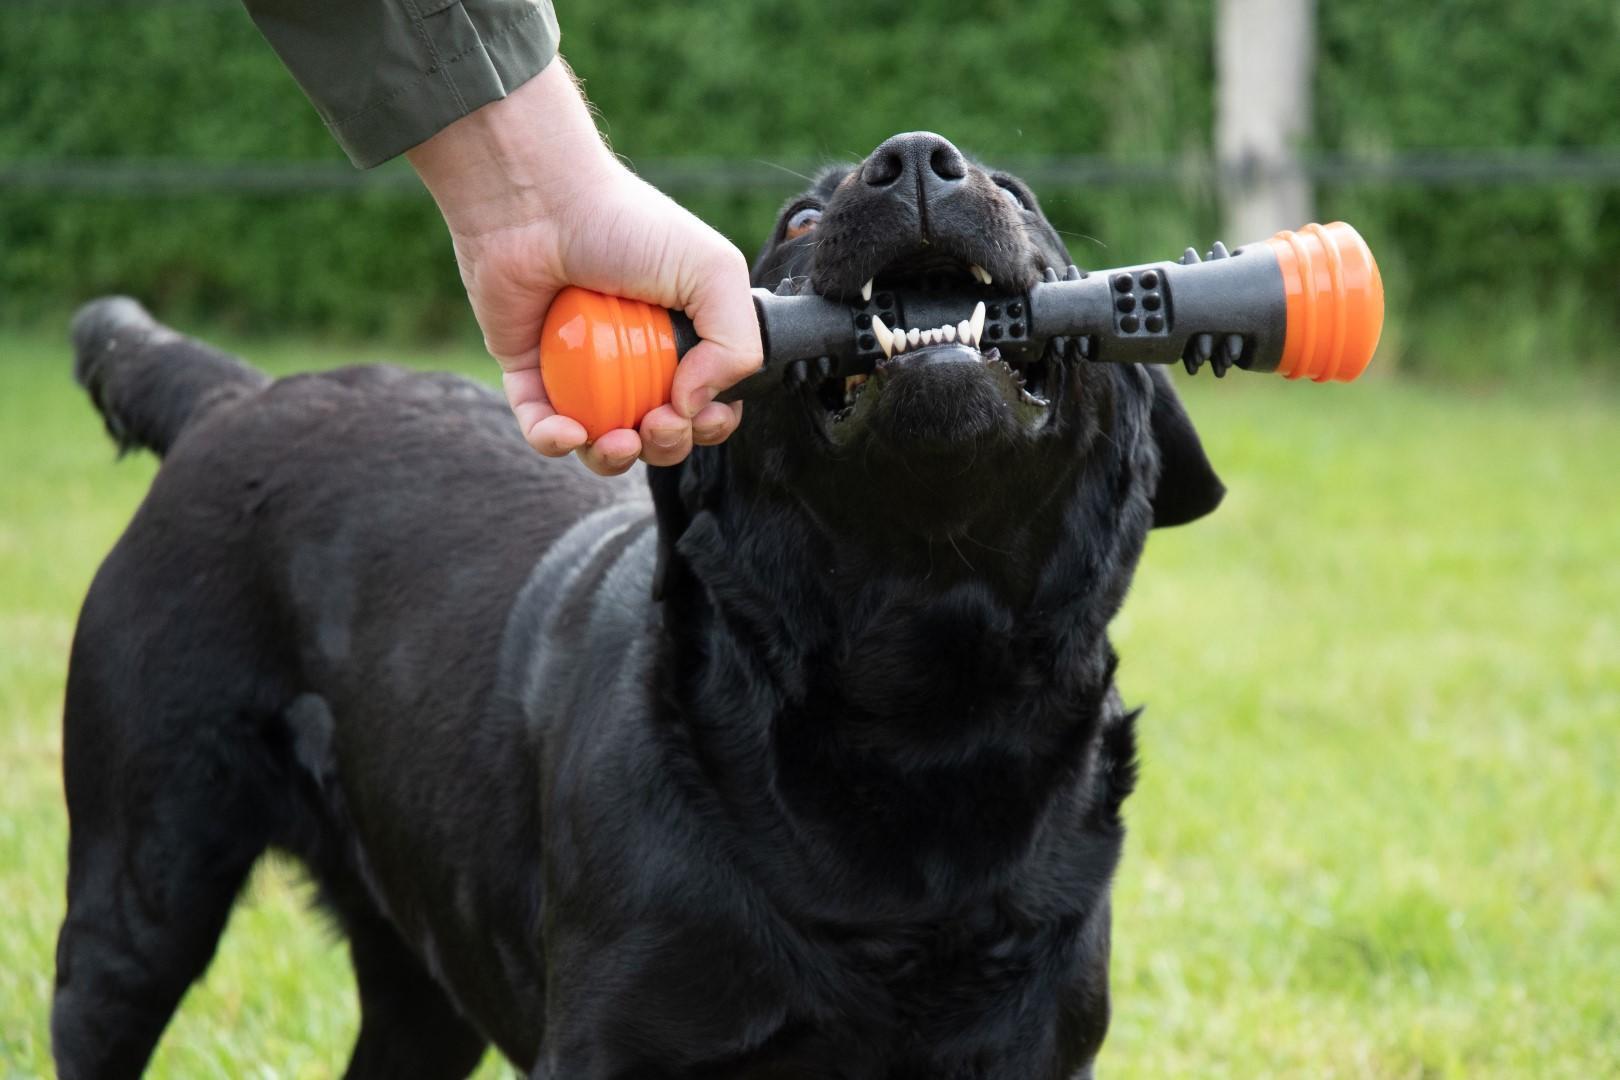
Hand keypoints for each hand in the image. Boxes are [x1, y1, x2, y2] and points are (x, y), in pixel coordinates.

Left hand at [406, 59, 759, 474]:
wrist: (539, 201)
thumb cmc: (627, 223)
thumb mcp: (713, 271)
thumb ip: (736, 343)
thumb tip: (698, 404)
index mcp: (680, 338)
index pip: (706, 404)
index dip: (710, 423)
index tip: (704, 411)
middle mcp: (632, 360)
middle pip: (658, 435)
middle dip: (667, 444)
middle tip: (660, 420)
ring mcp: (580, 371)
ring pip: (601, 445)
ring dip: (615, 458)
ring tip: (620, 439)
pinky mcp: (529, 374)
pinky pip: (541, 429)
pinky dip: (555, 443)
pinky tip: (568, 432)